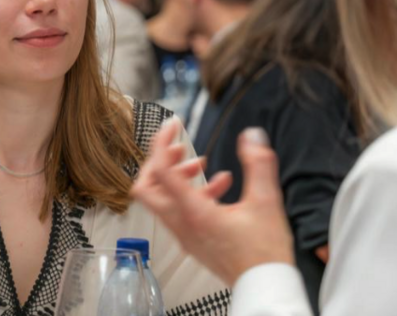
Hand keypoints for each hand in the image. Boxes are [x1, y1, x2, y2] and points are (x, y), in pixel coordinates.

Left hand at [130, 121, 294, 285]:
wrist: (264, 288)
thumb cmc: (264, 254)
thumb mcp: (267, 202)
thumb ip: (259, 164)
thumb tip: (252, 136)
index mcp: (193, 212)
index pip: (160, 170)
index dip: (161, 142)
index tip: (172, 126)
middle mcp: (181, 224)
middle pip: (147, 186)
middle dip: (160, 161)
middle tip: (180, 148)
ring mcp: (183, 234)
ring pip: (162, 198)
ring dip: (178, 176)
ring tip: (202, 164)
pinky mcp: (191, 240)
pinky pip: (178, 210)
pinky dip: (191, 193)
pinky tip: (219, 186)